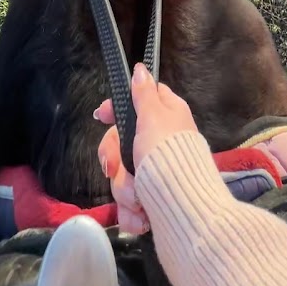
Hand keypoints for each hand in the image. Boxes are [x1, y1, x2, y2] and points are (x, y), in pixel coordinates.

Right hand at [95, 63, 197, 233]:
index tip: (101, 116)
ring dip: (126, 190)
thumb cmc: (167, 158)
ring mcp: (156, 174)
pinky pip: (130, 204)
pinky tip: (142, 216)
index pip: (138, 101)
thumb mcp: (154, 118)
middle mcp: (162, 143)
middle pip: (122, 142)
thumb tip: (140, 69)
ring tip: (139, 200)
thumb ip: (144, 95)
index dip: (117, 109)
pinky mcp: (152, 202)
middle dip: (117, 161)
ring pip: (122, 176)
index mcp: (167, 118)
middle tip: (117, 168)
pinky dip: (133, 213)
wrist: (185, 213)